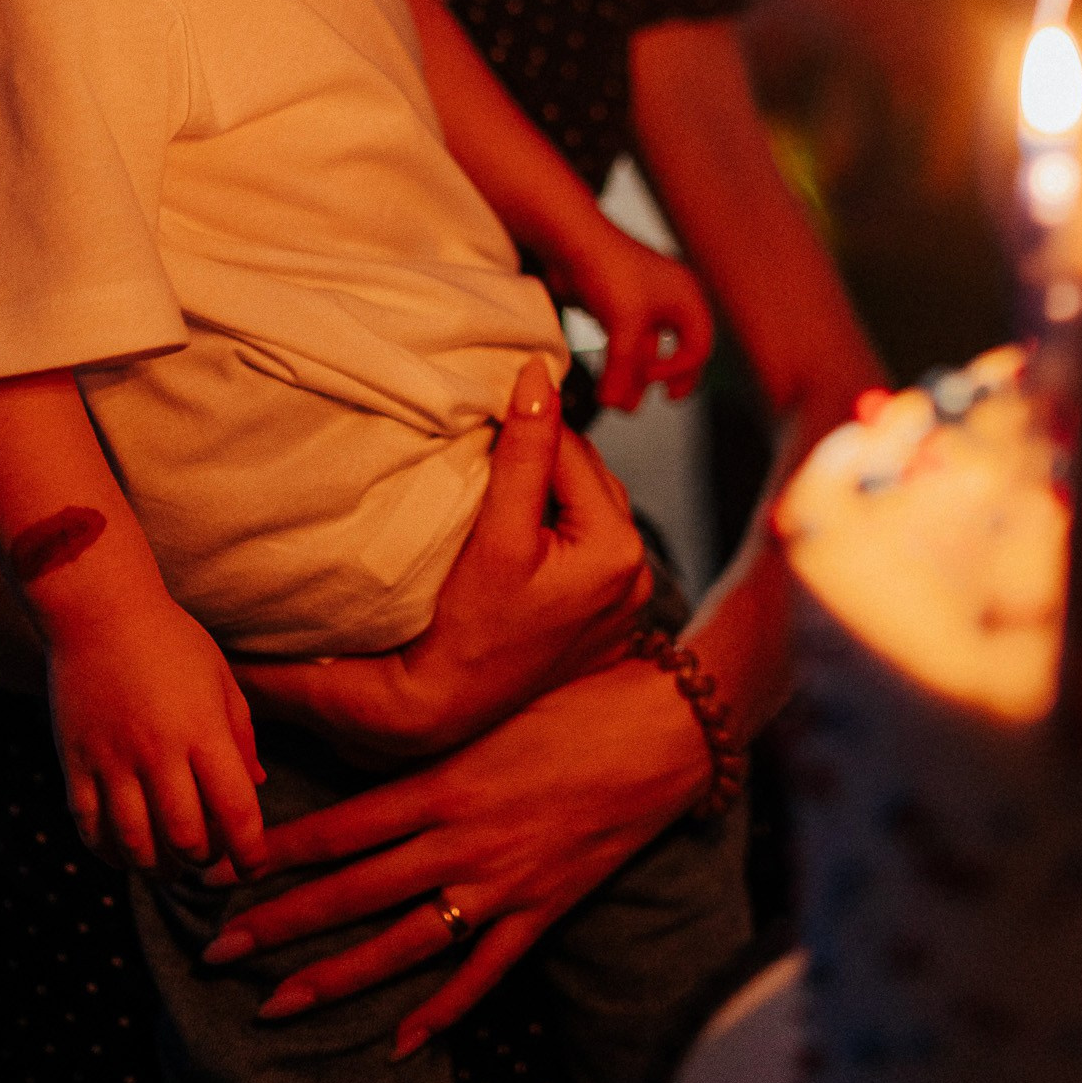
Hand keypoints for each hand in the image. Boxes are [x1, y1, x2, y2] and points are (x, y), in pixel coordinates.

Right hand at [47, 587, 264, 875]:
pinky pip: (89, 827)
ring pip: (135, 843)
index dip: (250, 851)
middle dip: (203, 862)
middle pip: (185, 838)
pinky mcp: (75, 763)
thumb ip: (241, 735)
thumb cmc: (171, 640)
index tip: (254, 866)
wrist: (99, 611)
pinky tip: (123, 854)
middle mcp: (159, 752)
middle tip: (207, 860)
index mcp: (204, 731)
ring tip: (169, 869)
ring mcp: (113, 760)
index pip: (236, 810)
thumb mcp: (221, 679)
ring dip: (156, 869)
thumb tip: (256, 787)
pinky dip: (108, 853)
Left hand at [202, 652, 711, 1044]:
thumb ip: (430, 744)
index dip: (272, 854)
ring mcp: (502, 883)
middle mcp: (462, 838)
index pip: (338, 828)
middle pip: (352, 891)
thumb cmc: (581, 699)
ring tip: (275, 1005)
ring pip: (402, 942)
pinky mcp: (544, 910)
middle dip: (278, 923)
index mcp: (443, 782)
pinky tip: (399, 1044)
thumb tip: (364, 748)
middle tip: (214, 951)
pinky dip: (442, 1013)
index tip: (216, 871)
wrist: (668, 730)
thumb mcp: (491, 711)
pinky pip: (484, 973)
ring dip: (335, 977)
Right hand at [234, 356, 654, 761]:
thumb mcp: (495, 533)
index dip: (524, 428)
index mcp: (620, 549)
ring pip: (583, 510)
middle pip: (584, 478)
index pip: (573, 451)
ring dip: (546, 495)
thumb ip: (524, 451)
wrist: (443, 710)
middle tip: (481, 460)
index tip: (480, 418)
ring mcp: (624, 602)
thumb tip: (540, 372)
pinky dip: (552, 532)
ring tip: (495, 502)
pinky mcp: (604, 619)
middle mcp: (637, 576)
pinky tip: (515, 540)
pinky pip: (582, 549)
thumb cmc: (466, 627)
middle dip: (540, 461)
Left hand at [543, 218, 713, 411]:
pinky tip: (608, 383)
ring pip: (650, 349)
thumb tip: (615, 403)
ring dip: (638, 376)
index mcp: (686, 297)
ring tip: (626, 404)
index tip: (652, 380)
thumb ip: (623, 368)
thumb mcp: (624, 324)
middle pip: (681, 349)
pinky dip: (620, 363)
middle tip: (668, 398)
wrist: (569, 239)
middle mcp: (670, 299)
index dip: (679, 370)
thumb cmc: (608, 270)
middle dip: (668, 377)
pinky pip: (627, 342)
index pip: (698, 347)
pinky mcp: (618, 306)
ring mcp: (643, 302)